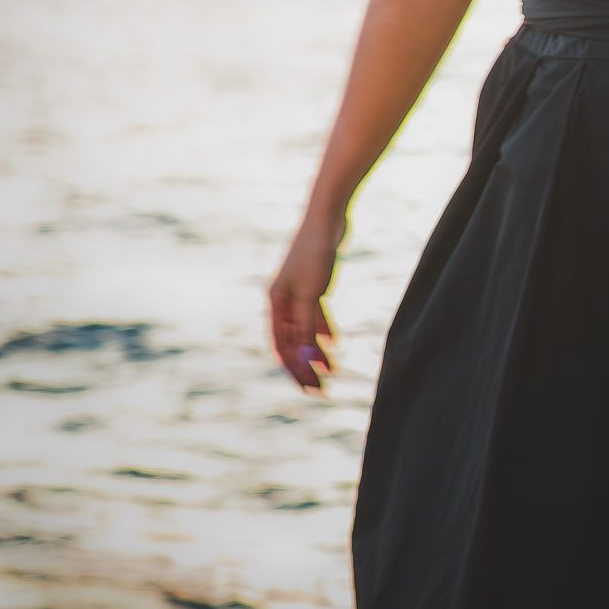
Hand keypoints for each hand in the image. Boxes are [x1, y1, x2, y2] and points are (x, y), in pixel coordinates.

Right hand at [268, 207, 344, 391]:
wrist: (327, 219)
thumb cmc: (315, 253)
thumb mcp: (312, 293)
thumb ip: (308, 325)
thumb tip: (306, 358)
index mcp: (275, 303)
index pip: (282, 345)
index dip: (294, 369)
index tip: (307, 388)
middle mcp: (282, 300)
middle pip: (292, 341)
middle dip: (304, 366)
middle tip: (319, 389)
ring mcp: (298, 292)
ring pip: (305, 329)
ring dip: (316, 351)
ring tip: (331, 370)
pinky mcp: (313, 284)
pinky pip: (315, 315)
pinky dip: (322, 330)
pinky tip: (332, 344)